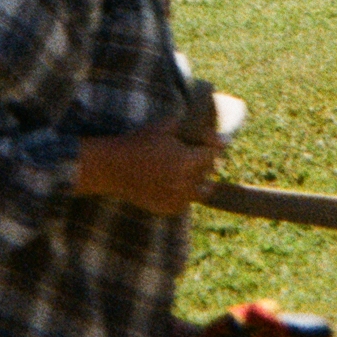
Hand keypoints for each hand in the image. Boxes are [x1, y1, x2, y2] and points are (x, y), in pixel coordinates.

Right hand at [72, 126, 222, 214]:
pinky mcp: (168, 209)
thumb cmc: (139, 143)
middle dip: (201, 164)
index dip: (206, 148)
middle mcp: (185, 182)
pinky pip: (185, 203)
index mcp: (187, 160)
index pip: (213, 155)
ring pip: (201, 191)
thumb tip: (223, 141)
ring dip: (195, 182)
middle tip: (184, 156)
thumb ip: (196, 131)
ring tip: (180, 172)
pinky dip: (181, 195)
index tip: (197, 145)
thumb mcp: (165, 127)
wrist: (112, 168)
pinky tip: (167, 183)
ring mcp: (177, 198)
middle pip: (208, 173)